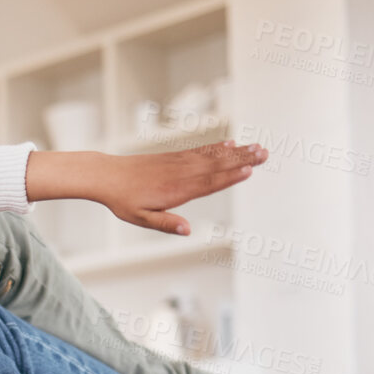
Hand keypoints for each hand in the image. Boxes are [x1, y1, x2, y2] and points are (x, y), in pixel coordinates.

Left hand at [27, 140, 267, 235]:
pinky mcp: (174, 157)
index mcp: (176, 190)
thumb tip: (188, 230)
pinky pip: (200, 151)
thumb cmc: (123, 201)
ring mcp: (179, 163)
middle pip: (216, 167)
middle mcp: (181, 174)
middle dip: (242, 160)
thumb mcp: (141, 218)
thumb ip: (165, 223)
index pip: (208, 184)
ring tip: (257, 147)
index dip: (230, 177)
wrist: (107, 176)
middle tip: (265, 154)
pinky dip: (217, 147)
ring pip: (212, 157)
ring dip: (236, 152)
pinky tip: (231, 143)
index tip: (250, 170)